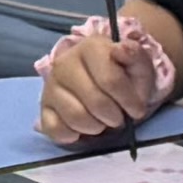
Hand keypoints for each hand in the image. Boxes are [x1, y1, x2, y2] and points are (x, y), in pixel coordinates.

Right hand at [39, 5, 178, 140]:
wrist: (103, 82)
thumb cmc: (123, 75)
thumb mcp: (138, 65)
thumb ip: (135, 56)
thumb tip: (122, 49)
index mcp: (90, 47)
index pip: (110, 80)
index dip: (129, 101)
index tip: (137, 109)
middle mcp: (65, 63)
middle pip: (95, 102)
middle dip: (114, 117)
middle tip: (119, 117)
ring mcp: (51, 85)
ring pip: (76, 117)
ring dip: (96, 127)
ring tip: (102, 121)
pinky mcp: (44, 107)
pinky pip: (55, 129)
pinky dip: (72, 135)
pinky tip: (82, 128)